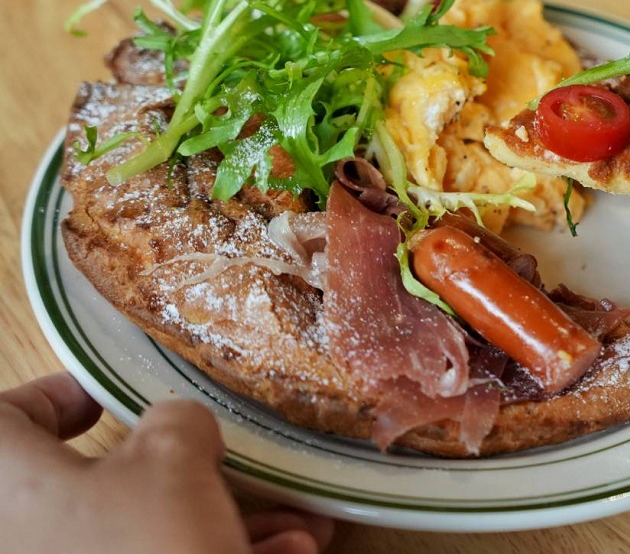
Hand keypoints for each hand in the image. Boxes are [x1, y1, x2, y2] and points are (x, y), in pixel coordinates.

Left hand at [0, 372, 334, 553]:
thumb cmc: (146, 548)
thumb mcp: (176, 457)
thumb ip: (176, 421)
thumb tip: (181, 427)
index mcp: (7, 487)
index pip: (1, 420)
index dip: (52, 398)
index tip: (106, 399)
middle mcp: (20, 539)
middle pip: (93, 491)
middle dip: (183, 477)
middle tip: (227, 468)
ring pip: (139, 541)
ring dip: (220, 524)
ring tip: (293, 525)